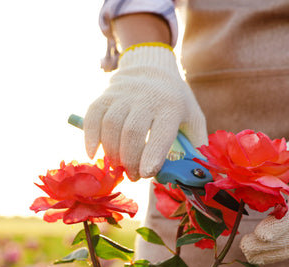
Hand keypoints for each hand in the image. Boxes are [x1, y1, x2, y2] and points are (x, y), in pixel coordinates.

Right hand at [84, 44, 206, 180]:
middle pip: (132, 132)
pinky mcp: (105, 96)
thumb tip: (198, 174)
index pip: (161, 132)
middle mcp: (146, 97)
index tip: (147, 174)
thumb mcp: (193, 117)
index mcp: (171, 106)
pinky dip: (90, 137)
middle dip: (131, 161)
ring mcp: (122, 95)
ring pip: (111, 126)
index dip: (152, 155)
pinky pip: (93, 117)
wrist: (152, 67)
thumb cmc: (174, 100)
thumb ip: (197, 144)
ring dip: (112, 153)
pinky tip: (93, 154)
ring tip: (119, 167)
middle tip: (134, 176)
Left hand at [240, 118, 288, 264]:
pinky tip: (259, 256)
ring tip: (249, 254)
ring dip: (272, 253)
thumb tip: (226, 180)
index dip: (280, 225)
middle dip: (271, 244)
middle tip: (245, 247)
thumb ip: (261, 172)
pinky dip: (278, 252)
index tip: (259, 235)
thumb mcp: (279, 159)